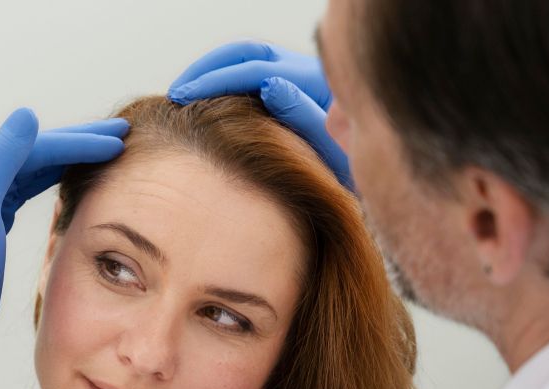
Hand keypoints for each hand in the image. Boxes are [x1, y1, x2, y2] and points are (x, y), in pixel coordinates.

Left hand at [0, 109, 127, 381]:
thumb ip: (1, 160)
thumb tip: (28, 114)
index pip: (36, 147)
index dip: (80, 142)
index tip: (119, 141)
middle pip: (39, 150)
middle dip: (83, 140)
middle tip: (123, 131)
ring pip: (39, 165)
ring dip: (74, 155)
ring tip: (109, 147)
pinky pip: (33, 185)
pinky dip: (58, 176)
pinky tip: (76, 173)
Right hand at [169, 41, 350, 188]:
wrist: (371, 176)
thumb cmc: (352, 172)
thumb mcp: (333, 150)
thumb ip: (304, 116)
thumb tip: (270, 83)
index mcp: (317, 82)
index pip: (257, 69)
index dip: (216, 80)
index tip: (183, 95)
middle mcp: (307, 70)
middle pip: (248, 52)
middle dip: (208, 68)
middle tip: (176, 93)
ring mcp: (298, 76)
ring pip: (248, 58)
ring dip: (213, 70)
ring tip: (184, 95)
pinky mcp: (290, 87)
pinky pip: (251, 72)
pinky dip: (225, 80)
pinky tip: (206, 103)